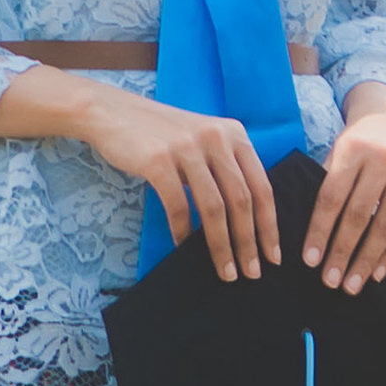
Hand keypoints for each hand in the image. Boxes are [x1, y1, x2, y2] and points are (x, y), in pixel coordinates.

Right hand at [87, 83, 285, 279]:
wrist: (112, 112)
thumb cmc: (161, 133)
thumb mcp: (203, 139)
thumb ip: (226, 167)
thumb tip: (248, 221)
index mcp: (233, 133)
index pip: (261, 185)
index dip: (269, 225)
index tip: (273, 256)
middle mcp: (215, 137)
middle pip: (241, 200)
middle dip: (249, 242)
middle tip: (252, 274)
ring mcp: (186, 148)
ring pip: (214, 208)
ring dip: (222, 246)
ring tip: (226, 272)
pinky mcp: (158, 160)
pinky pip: (178, 206)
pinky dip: (183, 233)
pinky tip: (184, 249)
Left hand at [302, 87, 385, 294]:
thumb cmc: (356, 143)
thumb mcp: (337, 151)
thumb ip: (328, 184)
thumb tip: (313, 237)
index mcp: (353, 149)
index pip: (332, 198)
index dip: (320, 232)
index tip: (310, 261)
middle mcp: (383, 159)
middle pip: (359, 216)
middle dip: (342, 252)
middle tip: (330, 281)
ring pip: (384, 227)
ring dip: (366, 261)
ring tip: (351, 285)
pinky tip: (377, 273)